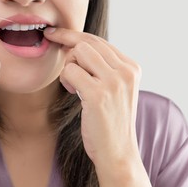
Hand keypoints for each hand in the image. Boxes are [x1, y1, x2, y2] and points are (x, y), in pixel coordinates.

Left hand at [44, 28, 140, 170]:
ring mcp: (114, 82)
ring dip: (69, 67)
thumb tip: (75, 45)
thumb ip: (103, 68)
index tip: (55, 33)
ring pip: (79, 52)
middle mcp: (126, 71)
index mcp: (132, 67)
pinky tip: (73, 93)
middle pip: (88, 42)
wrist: (117, 153)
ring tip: (74, 86)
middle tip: (56, 52)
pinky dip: (66, 80)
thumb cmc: (109, 122)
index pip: (99, 41)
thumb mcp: (114, 90)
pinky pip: (70, 71)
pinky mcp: (98, 94)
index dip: (74, 36)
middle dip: (67, 46)